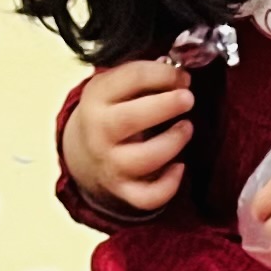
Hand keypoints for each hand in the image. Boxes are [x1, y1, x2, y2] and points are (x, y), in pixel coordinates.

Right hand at [64, 58, 195, 214]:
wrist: (83, 153)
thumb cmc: (111, 111)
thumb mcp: (115, 85)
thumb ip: (142, 76)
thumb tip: (180, 75)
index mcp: (96, 97)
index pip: (132, 78)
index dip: (165, 73)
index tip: (183, 77)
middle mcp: (99, 133)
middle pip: (132, 119)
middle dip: (167, 105)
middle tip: (188, 99)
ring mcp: (110, 164)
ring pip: (145, 159)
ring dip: (174, 141)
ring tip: (186, 128)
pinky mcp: (123, 190)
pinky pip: (148, 197)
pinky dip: (169, 185)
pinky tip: (179, 167)